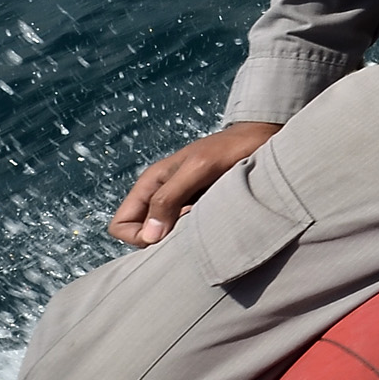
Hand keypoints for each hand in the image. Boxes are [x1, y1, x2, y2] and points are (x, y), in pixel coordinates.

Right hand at [110, 123, 280, 246]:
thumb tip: (149, 237)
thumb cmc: (228, 149)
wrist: (258, 140)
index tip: (170, 227)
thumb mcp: (197, 169)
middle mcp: (159, 196)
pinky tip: (214, 220)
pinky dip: (195, 233)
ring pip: (165, 235)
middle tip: (191, 222)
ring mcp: (179, 204)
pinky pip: (185, 232)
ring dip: (180, 236)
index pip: (120, 225)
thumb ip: (169, 198)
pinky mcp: (198, 209)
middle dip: (162, 239)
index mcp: (150, 184)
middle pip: (142, 235)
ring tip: (205, 218)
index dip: (139, 236)